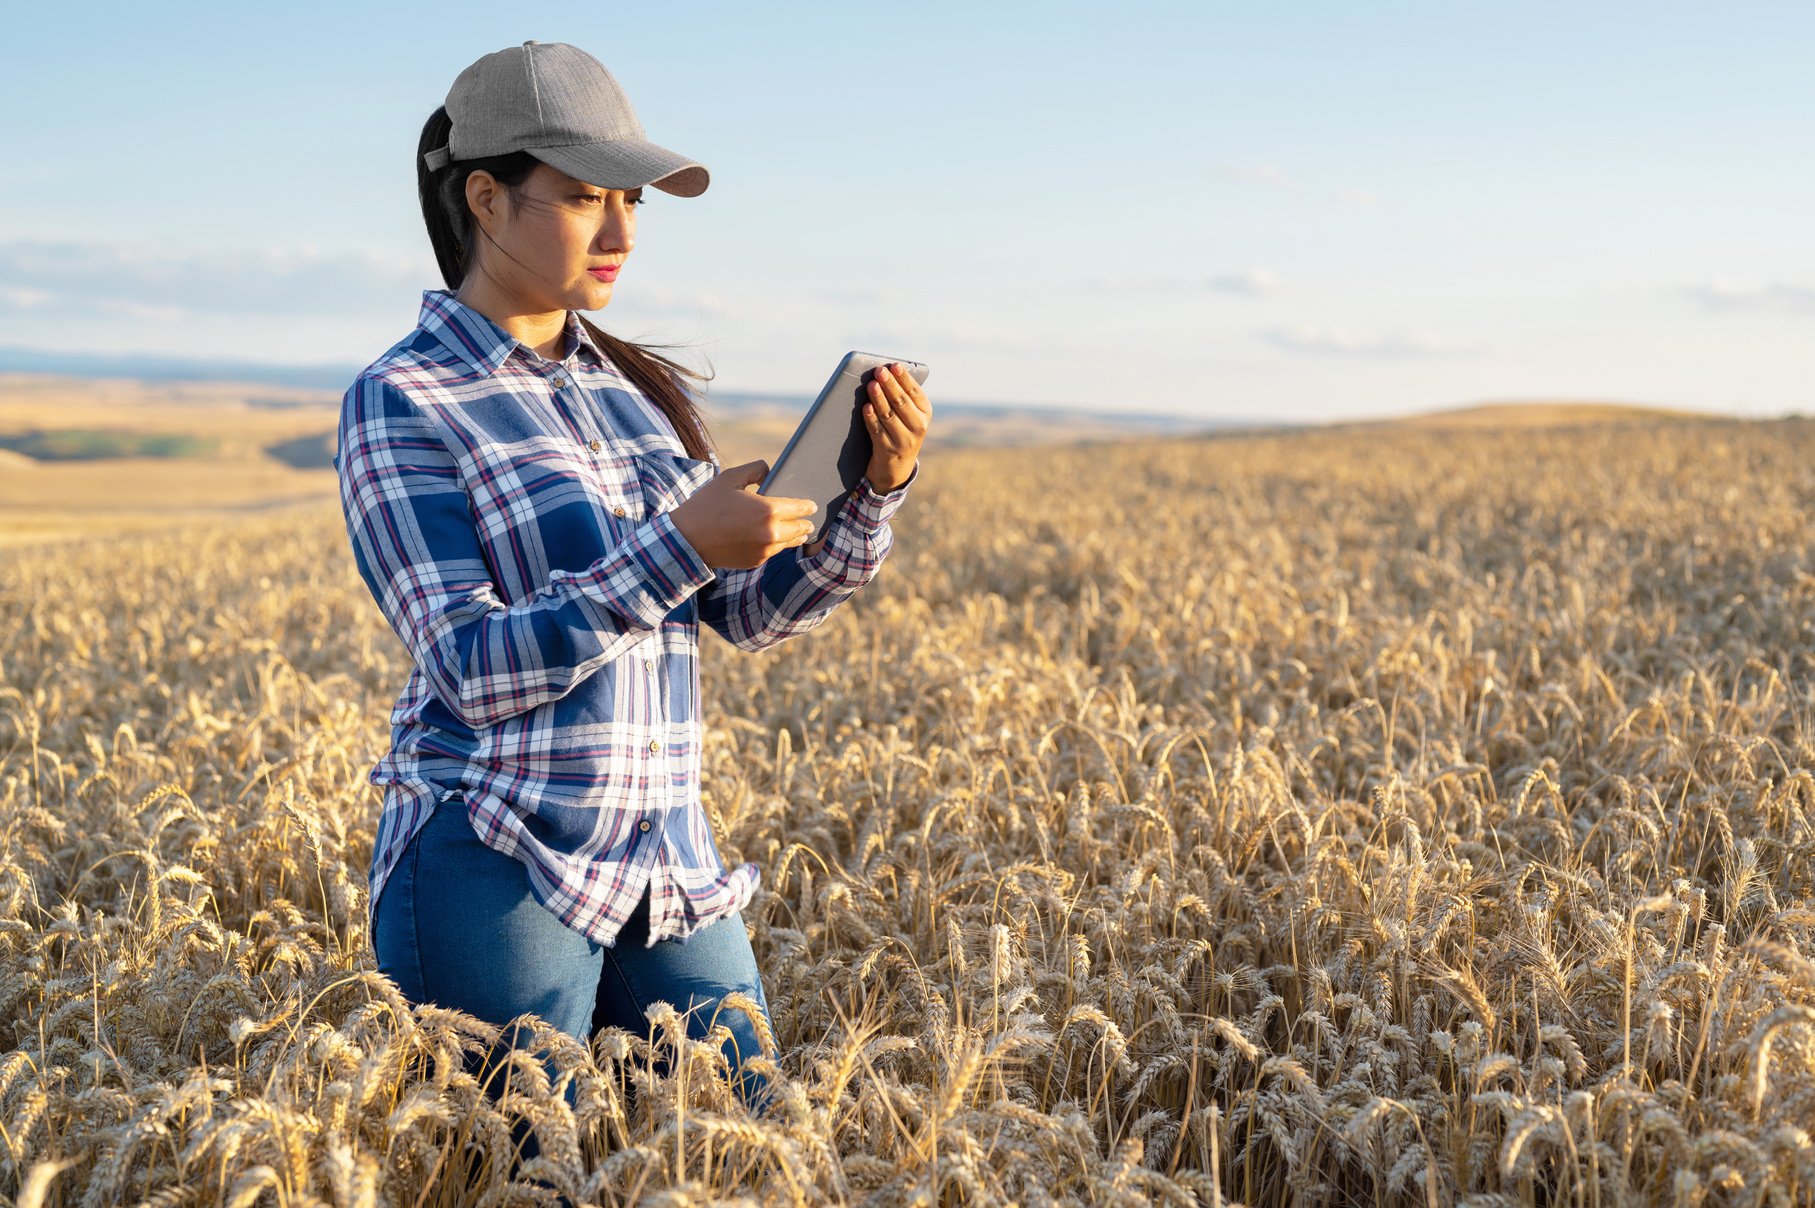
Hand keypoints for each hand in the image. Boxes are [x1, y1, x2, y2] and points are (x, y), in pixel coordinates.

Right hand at [669, 459, 818, 568]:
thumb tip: (770, 471)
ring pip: (790, 543)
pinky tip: (773, 538)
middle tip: (808, 519)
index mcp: (768, 510)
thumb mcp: (730, 478)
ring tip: (798, 531)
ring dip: (794, 535)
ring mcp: (765, 550)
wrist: (687, 540)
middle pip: (801, 529)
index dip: (808, 506)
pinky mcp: (756, 561)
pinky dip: (776, 544)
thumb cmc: (707, 506)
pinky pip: (773, 551)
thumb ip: (755, 469)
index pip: (800, 508)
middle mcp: (771, 533)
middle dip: (806, 523)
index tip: (812, 505)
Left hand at [862, 363, 930, 491]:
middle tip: (879, 371)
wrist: (897, 467)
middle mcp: (918, 427)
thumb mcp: (909, 416)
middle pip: (901, 402)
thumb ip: (902, 397)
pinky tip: (866, 407)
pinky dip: (871, 418)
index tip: (895, 365)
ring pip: (889, 415)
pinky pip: (877, 431)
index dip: (904, 378)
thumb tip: (886, 375)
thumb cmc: (900, 431)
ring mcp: (904, 440)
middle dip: (889, 385)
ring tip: (871, 385)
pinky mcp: (888, 450)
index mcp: (925, 414)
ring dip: (879, 399)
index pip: (915, 393)